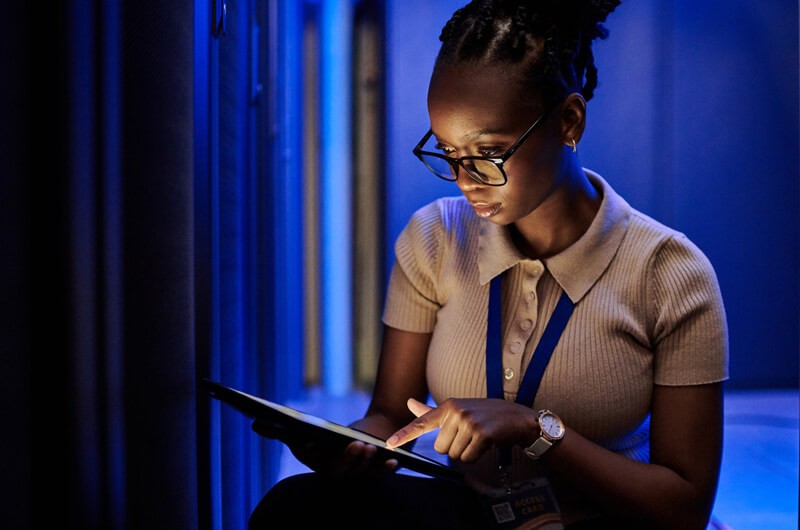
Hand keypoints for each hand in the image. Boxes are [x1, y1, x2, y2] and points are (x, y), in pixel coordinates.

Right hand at [252, 420, 398, 475]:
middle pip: (339, 472)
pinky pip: (382, 475)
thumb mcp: (312, 432)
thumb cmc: (337, 435)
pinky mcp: (377, 472)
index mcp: (319, 464)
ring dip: (365, 463)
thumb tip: (255, 424)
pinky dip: (387, 470)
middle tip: (354, 444)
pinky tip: (393, 461)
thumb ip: (284, 432)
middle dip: (346, 459)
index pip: (312, 460)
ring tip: (369, 446)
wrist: (370, 435)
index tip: (308, 442)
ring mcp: (358, 475)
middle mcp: (338, 474)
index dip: (310, 453)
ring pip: (360, 474)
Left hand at [384, 397, 536, 462]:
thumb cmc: (485, 414)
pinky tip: (487, 443)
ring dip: (467, 452)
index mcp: (447, 406)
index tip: (388, 444)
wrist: (518, 418)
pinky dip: (477, 455)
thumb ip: (432, 411)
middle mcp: (456, 411)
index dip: (404, 434)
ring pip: (454, 454)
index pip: (422, 422)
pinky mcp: (482, 433)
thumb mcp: (458, 409)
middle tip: (470, 435)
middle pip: (440, 448)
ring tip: (479, 437)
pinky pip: (468, 457)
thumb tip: (409, 403)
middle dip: (455, 447)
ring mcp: (469, 421)